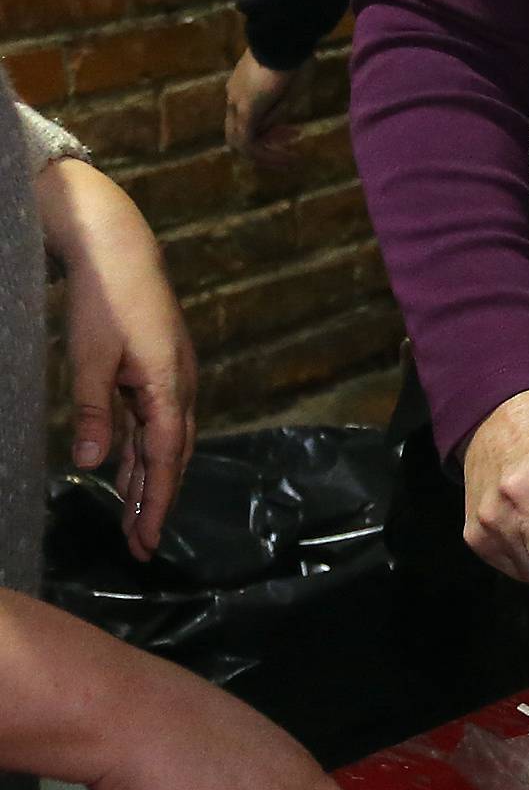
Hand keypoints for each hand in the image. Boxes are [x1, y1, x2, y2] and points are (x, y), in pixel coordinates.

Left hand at [36, 159, 196, 559]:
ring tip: (133, 517)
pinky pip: (153, 419)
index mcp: (168, 385)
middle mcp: (179, 384)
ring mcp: (171, 375)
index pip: (164, 458)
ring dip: (147, 478)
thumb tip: (93, 465)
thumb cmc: (103, 299)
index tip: (144, 541)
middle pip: (171, 455)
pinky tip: (126, 466)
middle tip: (140, 544)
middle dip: (156, 500)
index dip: (155, 502)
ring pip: (163, 439)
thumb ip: (94, 412)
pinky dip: (141, 448)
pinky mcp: (158, 366)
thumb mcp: (89, 358)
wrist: (118, 245)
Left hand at [224, 49, 306, 166]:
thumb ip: (279, 107)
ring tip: (289, 162)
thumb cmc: (292, 56)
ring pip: (241, 142)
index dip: (269, 130)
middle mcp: (233, 98)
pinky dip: (266, 154)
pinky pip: (249, 142)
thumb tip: (275, 126)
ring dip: (265, 155)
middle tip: (289, 153)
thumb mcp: (289, 86)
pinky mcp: (245, 111)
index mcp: (241, 87)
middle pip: (239, 133)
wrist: (283, 41)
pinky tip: (286, 159)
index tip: (294, 132)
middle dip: (265, 147)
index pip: (248, 118)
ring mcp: (236, 104)